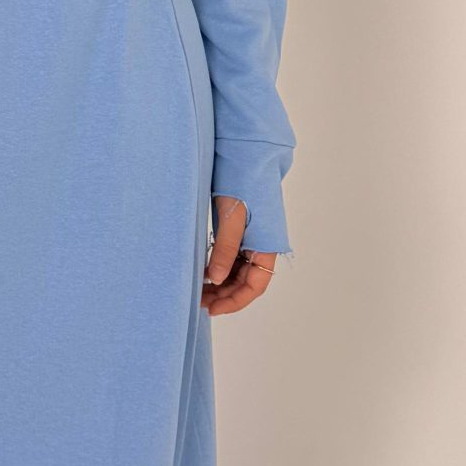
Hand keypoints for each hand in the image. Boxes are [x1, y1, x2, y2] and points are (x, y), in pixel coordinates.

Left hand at [201, 194, 277, 316]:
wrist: (245, 156)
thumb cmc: (242, 183)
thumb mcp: (232, 219)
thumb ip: (225, 250)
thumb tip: (214, 279)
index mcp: (267, 246)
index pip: (255, 285)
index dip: (235, 301)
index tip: (213, 309)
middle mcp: (262, 246)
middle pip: (246, 282)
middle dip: (224, 295)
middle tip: (199, 301)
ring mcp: (252, 239)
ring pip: (238, 272)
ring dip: (221, 283)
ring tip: (198, 290)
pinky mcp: (240, 231)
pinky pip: (232, 258)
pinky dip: (218, 268)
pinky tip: (202, 272)